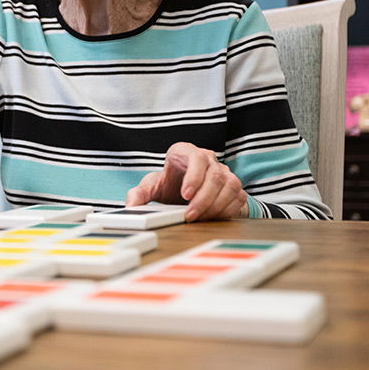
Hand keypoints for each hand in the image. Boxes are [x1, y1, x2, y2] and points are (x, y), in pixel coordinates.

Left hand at [125, 141, 248, 221]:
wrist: (186, 193)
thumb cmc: (170, 184)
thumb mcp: (152, 187)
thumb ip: (139, 194)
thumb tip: (131, 206)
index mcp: (185, 152)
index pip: (195, 157)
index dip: (194, 176)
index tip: (185, 194)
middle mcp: (207, 158)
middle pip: (214, 175)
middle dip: (203, 199)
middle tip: (190, 215)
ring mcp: (223, 171)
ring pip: (229, 185)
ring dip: (215, 205)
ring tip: (199, 217)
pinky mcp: (234, 186)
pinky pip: (237, 196)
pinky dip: (225, 209)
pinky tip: (211, 216)